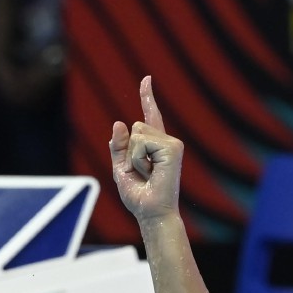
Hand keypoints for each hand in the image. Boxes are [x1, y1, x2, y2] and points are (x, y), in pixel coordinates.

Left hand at [109, 77, 181, 221]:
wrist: (150, 213)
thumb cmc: (138, 197)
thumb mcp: (121, 170)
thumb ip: (118, 147)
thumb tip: (119, 122)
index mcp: (155, 145)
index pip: (150, 117)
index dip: (147, 97)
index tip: (146, 79)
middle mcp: (166, 141)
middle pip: (135, 127)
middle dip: (129, 152)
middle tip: (141, 173)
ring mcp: (172, 144)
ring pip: (138, 133)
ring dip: (134, 157)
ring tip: (147, 174)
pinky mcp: (174, 148)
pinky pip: (142, 143)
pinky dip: (139, 159)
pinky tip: (151, 172)